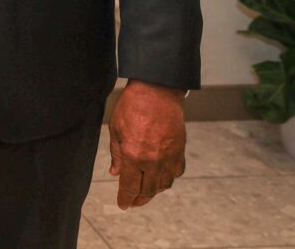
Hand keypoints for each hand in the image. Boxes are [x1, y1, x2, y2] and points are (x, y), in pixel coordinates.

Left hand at [109, 80, 186, 208]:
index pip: (130, 186)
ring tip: (146, 192)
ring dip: (154, 192)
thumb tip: (116, 173)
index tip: (122, 205)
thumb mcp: (115, 128)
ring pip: (163, 185)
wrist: (156, 91)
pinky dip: (168, 178)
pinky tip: (162, 177)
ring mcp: (168, 157)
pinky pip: (176, 173)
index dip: (125, 198)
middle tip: (133, 202)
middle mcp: (152, 161)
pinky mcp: (180, 151)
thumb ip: (116, 153)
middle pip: (147, 190)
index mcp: (133, 156)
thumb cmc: (132, 106)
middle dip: (139, 199)